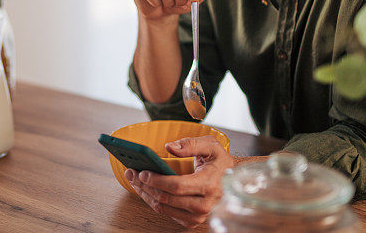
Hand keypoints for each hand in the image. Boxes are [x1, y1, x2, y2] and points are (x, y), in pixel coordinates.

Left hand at [124, 136, 267, 228]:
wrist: (234, 179)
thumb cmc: (220, 162)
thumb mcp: (211, 145)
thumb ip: (190, 144)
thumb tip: (169, 147)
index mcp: (209, 185)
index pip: (177, 186)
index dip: (157, 180)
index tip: (142, 172)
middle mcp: (204, 204)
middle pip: (166, 199)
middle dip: (145, 185)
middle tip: (131, 173)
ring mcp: (199, 215)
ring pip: (164, 208)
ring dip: (145, 194)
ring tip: (134, 180)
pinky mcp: (193, 221)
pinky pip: (167, 214)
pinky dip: (154, 201)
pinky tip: (146, 189)